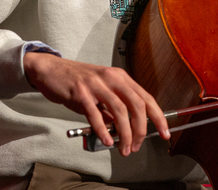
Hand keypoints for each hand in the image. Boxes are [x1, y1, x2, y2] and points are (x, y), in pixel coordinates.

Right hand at [22, 52, 168, 155]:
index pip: (146, 97)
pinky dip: (103, 130)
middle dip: (141, 129)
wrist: (51, 70)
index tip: (165, 133)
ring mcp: (96, 84)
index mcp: (120, 77)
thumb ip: (113, 109)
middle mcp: (112, 77)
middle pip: (136, 104)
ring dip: (124, 134)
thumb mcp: (101, 92)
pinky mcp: (80, 92)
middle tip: (137, 146)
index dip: (158, 116)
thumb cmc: (77, 82)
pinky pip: (95, 114)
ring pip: (119, 110)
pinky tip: (107, 141)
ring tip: (123, 148)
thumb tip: (125, 130)